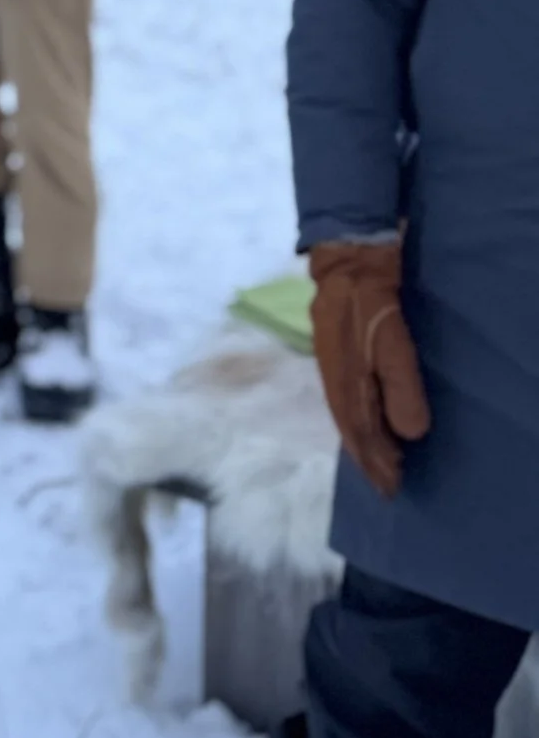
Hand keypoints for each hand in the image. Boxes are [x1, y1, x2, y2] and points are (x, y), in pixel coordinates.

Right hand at [308, 238, 430, 499]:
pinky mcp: (332, 346)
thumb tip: (409, 434)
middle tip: (385, 483)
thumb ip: (400, 382)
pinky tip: (364, 418)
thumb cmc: (373, 295)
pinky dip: (354, 414)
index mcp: (341, 374)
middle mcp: (330, 370)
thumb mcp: (393, 337)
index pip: (358, 427)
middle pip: (347, 422)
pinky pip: (342, 392)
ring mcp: (328, 356)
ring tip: (377, 459)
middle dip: (366, 455)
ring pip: (343, 409)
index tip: (390, 485)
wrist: (347, 252)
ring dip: (361, 438)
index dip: (374, 458)